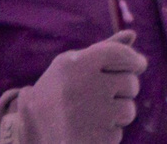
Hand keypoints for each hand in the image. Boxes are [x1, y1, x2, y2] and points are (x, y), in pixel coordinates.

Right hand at [6, 31, 144, 143]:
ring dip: (117, 113)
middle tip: (101, 95)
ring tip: (92, 114)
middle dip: (124, 89)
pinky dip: (107, 133)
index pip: (121, 54)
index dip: (134, 60)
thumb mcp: (72, 65)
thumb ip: (104, 49)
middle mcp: (83, 87)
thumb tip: (132, 34)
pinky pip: (118, 134)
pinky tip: (87, 131)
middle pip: (131, 83)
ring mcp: (89, 115)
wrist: (29, 130)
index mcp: (76, 64)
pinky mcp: (92, 140)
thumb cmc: (57, 92)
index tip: (137, 65)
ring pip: (128, 110)